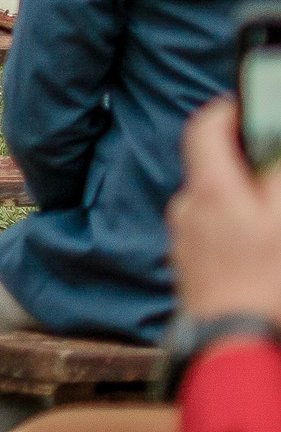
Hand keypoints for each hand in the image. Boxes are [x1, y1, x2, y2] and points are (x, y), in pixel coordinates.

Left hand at [170, 98, 280, 324]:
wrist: (236, 351)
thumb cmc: (265, 285)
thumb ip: (276, 175)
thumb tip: (272, 149)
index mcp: (209, 190)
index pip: (204, 128)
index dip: (227, 111)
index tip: (249, 106)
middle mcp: (187, 209)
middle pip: (215, 168)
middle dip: (247, 165)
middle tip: (272, 172)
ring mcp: (185, 240)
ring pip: (218, 203)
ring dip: (245, 201)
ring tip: (271, 221)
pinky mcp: (191, 267)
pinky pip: (214, 233)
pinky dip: (237, 229)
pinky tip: (261, 252)